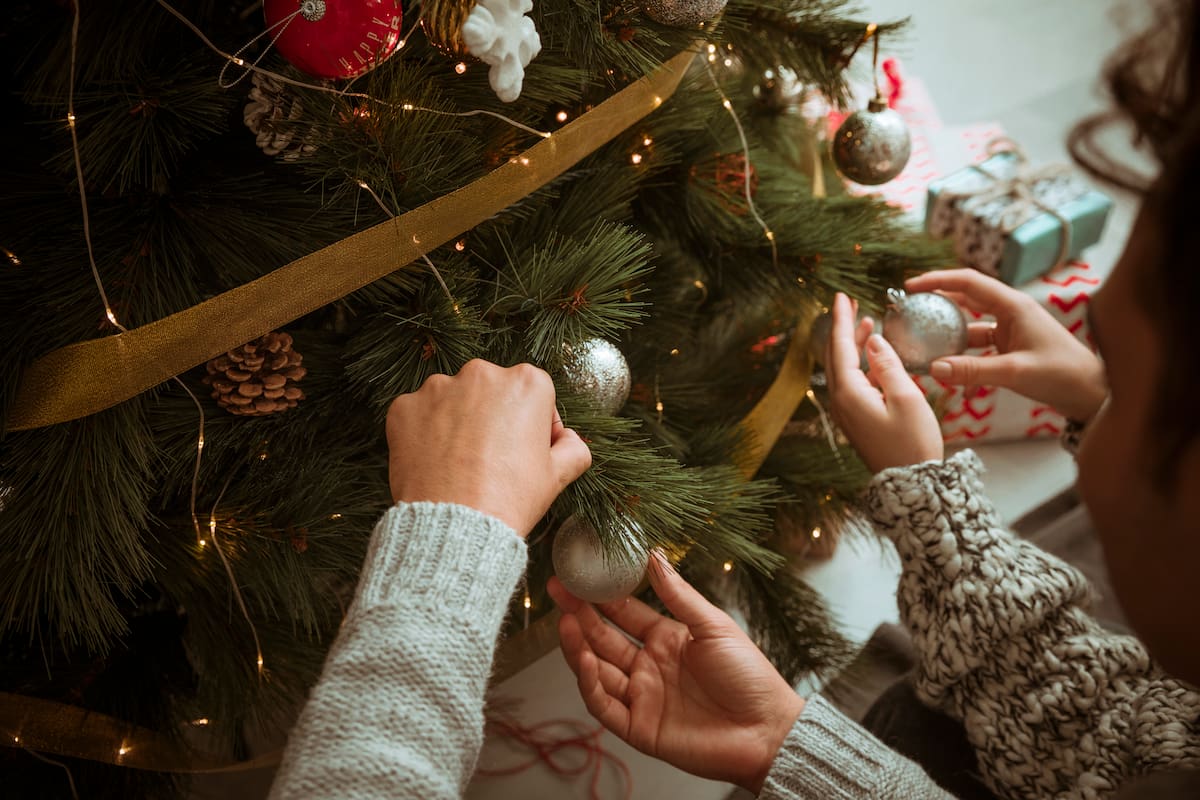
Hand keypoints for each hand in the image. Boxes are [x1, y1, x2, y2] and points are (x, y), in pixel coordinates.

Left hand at [386, 359, 590, 537]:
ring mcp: (438, 388)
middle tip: (492, 458)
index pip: (535, 394)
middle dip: (493, 417)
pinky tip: (435, 462)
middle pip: (492, 391)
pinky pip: (418, 415)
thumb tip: (570, 440)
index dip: (534, 424)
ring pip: (453, 400)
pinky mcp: (404, 407)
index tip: (527, 450)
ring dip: (457, 422)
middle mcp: (481, 374)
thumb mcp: (558, 476)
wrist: (455, 528)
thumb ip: (574, 448)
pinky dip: (424, 433)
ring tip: (461, 463)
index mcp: (526, 383)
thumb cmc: (510, 500)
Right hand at [548, 554, 804, 794]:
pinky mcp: (639, 728)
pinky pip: (605, 705)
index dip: (599, 596)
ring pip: (598, 670)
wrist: (767, 729)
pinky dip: (591, 684)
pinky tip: (585, 660)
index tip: (578, 574)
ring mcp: (642, 697)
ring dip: (579, 647)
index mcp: (667, 639)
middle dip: (579, 615)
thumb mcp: (713, 625)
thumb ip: (679, 594)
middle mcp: (649, 667)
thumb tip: (653, 556)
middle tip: (558, 590)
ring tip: (565, 621)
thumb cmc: (749, 677)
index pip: (623, 613)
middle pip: (604, 638)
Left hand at [826, 292, 944, 471]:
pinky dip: (860, 365)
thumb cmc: (913, 443)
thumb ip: (888, 366)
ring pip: (843, 370)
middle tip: (851, 305)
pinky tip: (873, 358)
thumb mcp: (906, 398)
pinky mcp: (857, 421)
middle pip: (836, 357)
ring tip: (867, 326)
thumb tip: (874, 341)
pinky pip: (852, 384)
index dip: (843, 320)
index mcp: (849, 394)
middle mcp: (841, 402)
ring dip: (853, 347)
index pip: (841, 348)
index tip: (840, 296)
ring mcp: (847, 413)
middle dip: (844, 330)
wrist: (912, 485)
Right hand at [906, 269, 1107, 421]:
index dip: (938, 280)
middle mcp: (1011, 313)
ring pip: (970, 327)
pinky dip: (963, 360)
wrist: (1093, 394)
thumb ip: (973, 370)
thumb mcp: (1015, 373)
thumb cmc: (1062, 375)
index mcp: (1014, 306)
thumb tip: (933, 368)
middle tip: (908, 309)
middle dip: (937, 303)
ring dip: (948, 337)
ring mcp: (1011, 332)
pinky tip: (951, 378)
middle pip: (966, 299)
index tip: (910, 286)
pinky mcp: (1011, 350)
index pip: (969, 282)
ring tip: (922, 345)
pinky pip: (979, 350)